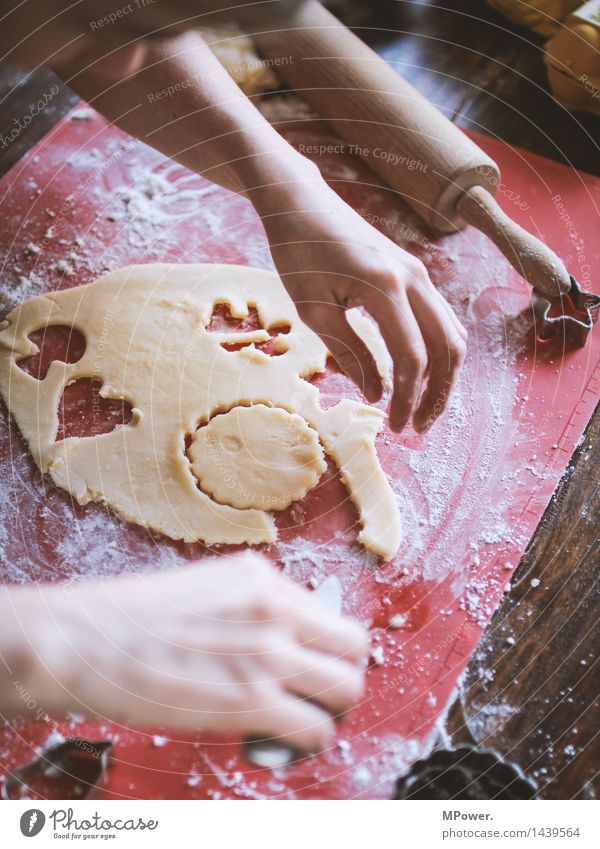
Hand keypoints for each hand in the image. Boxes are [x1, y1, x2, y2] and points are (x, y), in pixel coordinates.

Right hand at [21, 555, 367, 751]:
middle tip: (320, 695)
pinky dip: (308, 741)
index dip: (328, 647)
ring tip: (304, 720)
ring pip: (346, 689)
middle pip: (354, 648)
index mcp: (262, 578)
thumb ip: (252, 608)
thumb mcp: (205, 589)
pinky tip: (283, 741)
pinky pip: (316, 729)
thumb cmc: (130, 619)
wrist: (85, 641)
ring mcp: (268, 653)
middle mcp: (274, 608)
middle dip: (342, 676)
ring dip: (331, 711)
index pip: (331, 614)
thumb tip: (283, 641)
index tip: (314, 666)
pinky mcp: (253, 701)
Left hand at [258, 179, 467, 432]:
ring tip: (423, 407)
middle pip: (447, 348)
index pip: (412, 357)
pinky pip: (440, 319)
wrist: (302, 203)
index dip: (408, 398)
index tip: (397, 426)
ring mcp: (419, 273)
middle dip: (438, 394)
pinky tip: (421, 374)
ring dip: (444, 375)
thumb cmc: (298, 254)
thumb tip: (376, 393)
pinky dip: (438, 351)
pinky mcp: (414, 273)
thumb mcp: (314, 309)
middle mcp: (414, 278)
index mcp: (385, 287)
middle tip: (418, 427)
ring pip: (451, 334)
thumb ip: (349, 352)